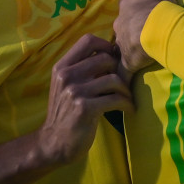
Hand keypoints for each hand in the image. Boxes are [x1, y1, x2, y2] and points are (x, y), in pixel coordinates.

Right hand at [35, 34, 132, 165]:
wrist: (54, 143)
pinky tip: (129, 110)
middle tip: (123, 83)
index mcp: (62, 67)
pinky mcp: (85, 108)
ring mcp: (75, 91)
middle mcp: (66, 75)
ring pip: (113, 78)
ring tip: (127, 98)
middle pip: (105, 58)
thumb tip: (112, 53)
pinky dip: (127, 104)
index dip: (106, 45)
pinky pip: (115, 99)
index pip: (88, 40)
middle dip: (119, 70)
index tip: (114, 60)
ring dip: (126, 90)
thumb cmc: (66, 112)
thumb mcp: (67, 86)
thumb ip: (83, 69)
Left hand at [113, 0, 175, 79]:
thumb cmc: (158, 3)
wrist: (158, 26)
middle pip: (123, 27)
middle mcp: (119, 24)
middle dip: (131, 30)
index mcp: (126, 6)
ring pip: (123, 47)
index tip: (143, 12)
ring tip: (141, 54)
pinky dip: (124, 76)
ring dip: (130, 49)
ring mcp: (122, 43)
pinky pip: (124, 70)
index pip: (127, 6)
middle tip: (144, 34)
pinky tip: (126, 84)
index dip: (135, 9)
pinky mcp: (128, 61)